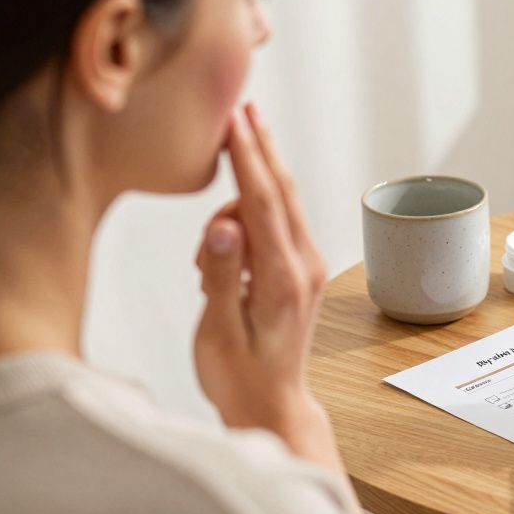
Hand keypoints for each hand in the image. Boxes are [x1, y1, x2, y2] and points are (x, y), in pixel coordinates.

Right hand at [193, 103, 330, 457]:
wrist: (272, 404)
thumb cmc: (239, 376)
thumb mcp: (217, 332)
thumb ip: (220, 276)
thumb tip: (223, 228)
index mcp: (283, 279)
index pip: (264, 202)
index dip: (248, 156)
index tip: (236, 119)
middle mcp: (304, 266)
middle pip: (281, 190)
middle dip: (260, 148)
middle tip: (243, 108)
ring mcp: (308, 266)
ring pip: (276, 206)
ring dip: (238, 207)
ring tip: (205, 264)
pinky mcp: (303, 270)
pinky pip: (276, 226)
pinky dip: (248, 223)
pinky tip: (221, 258)